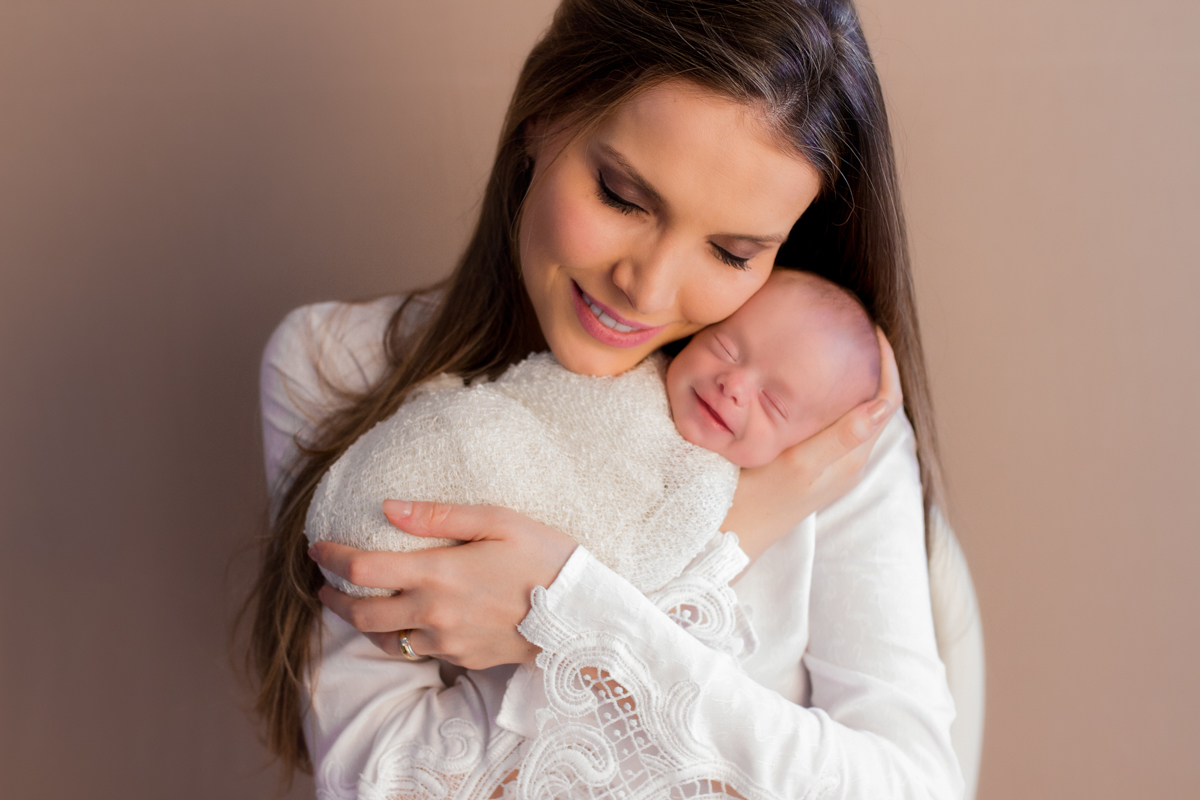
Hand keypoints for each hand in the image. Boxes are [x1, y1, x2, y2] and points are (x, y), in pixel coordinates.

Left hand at [308, 501, 577, 668]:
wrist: (582, 615)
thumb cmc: (545, 557)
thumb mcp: (498, 520)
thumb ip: (440, 516)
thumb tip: (388, 508)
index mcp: (438, 574)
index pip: (362, 570)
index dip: (331, 558)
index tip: (318, 548)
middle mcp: (433, 613)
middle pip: (360, 614)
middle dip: (332, 598)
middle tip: (323, 582)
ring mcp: (446, 642)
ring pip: (384, 640)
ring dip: (360, 623)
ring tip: (355, 603)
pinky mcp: (462, 658)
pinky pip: (417, 651)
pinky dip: (398, 636)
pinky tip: (404, 620)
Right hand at [724, 329, 902, 560]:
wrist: (729, 535)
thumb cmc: (758, 500)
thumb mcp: (798, 465)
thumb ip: (839, 437)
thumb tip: (882, 403)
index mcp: (852, 456)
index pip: (886, 399)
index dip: (885, 361)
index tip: (870, 327)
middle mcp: (848, 459)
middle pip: (875, 400)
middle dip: (870, 363)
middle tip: (849, 325)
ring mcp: (831, 463)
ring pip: (854, 410)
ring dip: (851, 378)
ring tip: (832, 343)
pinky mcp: (811, 464)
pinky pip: (833, 421)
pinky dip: (829, 395)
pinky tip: (806, 381)